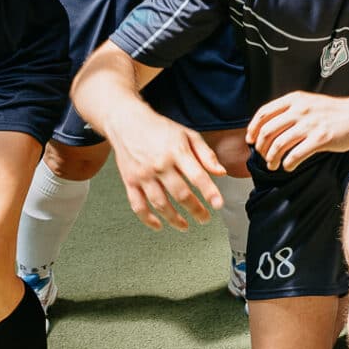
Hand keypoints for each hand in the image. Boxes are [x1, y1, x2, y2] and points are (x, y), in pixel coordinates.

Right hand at [109, 108, 226, 231]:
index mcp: (176, 151)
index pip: (197, 176)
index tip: (218, 204)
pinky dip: (148, 219)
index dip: (210, 192)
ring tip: (186, 225)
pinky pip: (138, 206)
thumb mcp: (187, 135)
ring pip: (160, 204)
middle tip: (205, 218)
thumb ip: (206, 154)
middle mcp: (159, 165)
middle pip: (180, 194)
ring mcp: (143, 175)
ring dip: (175, 219)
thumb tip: (221, 172)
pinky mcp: (129, 181)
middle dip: (196, 210)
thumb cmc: (159, 128)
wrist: (126, 122)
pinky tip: (159, 225)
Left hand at [247, 91, 348, 171]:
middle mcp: (300, 110)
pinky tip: (288, 167)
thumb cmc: (333, 112)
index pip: (263, 114)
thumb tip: (267, 127)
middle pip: (268, 131)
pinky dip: (288, 164)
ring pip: (279, 144)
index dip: (253, 129)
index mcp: (295, 100)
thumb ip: (290, 110)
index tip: (250, 141)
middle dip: (261, 148)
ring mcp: (311, 124)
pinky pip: (296, 155)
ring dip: (272, 158)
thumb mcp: (309, 102)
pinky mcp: (321, 139)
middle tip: (263, 156)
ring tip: (273, 165)